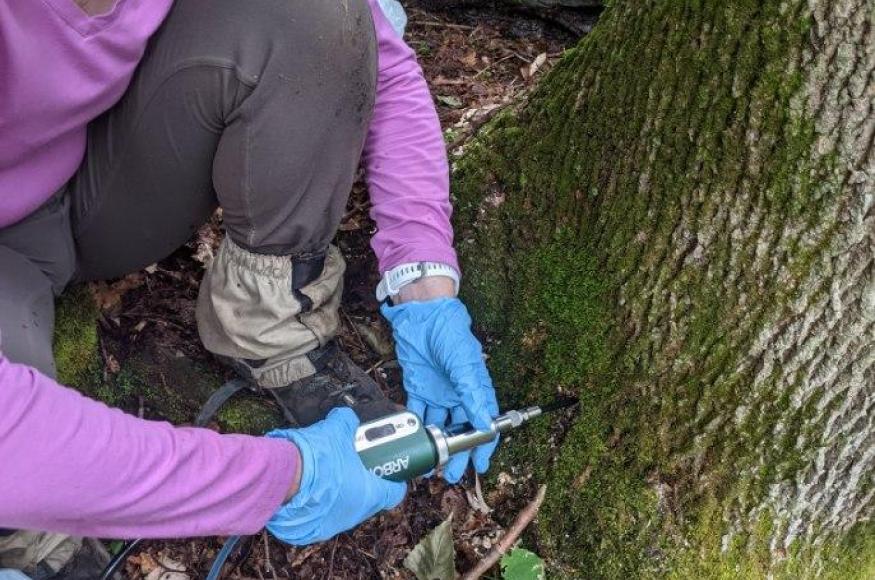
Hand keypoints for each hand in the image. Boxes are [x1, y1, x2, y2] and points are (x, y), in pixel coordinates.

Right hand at [266, 407, 406, 544]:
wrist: (283, 479)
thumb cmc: (317, 458)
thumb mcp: (336, 430)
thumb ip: (346, 422)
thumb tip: (346, 417)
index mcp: (370, 494)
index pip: (394, 493)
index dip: (393, 480)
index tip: (388, 468)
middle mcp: (356, 514)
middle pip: (371, 500)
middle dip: (367, 482)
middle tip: (358, 465)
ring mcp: (335, 524)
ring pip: (348, 508)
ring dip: (346, 492)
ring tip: (334, 473)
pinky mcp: (314, 530)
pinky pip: (326, 515)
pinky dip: (325, 502)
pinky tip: (315, 486)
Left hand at [381, 297, 499, 482]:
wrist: (423, 315)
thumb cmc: (452, 335)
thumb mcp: (465, 365)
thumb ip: (472, 396)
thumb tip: (484, 424)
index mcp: (475, 390)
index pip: (483, 423)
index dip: (483, 445)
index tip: (481, 465)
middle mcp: (457, 395)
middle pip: (459, 431)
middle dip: (456, 454)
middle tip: (451, 475)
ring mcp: (437, 394)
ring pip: (438, 427)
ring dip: (435, 445)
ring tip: (430, 464)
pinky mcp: (417, 388)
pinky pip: (416, 413)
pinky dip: (415, 427)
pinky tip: (413, 441)